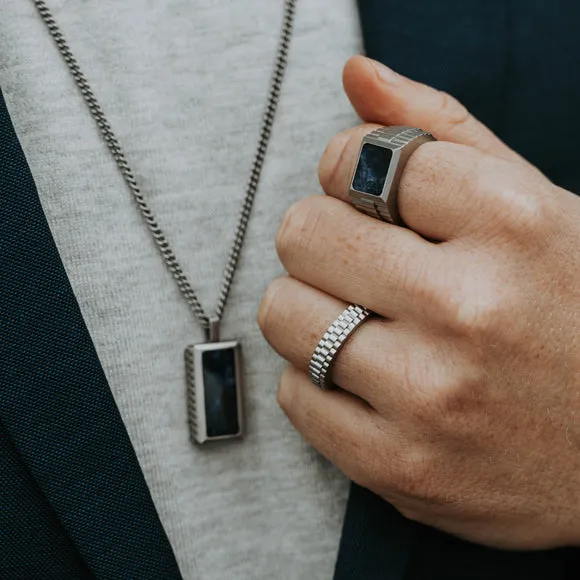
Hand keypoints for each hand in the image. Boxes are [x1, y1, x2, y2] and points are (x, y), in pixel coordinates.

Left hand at [258, 55, 579, 549]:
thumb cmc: (573, 315)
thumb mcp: (533, 206)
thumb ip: (439, 131)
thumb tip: (356, 76)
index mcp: (512, 222)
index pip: (355, 160)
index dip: (351, 172)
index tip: (369, 197)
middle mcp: (469, 308)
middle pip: (302, 234)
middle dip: (323, 240)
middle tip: (361, 263)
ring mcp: (431, 397)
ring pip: (283, 314)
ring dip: (310, 309)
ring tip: (362, 321)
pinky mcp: (399, 468)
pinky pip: (294, 396)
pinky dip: (316, 380)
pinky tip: (366, 380)